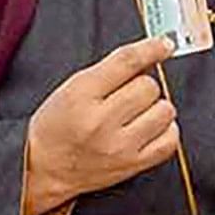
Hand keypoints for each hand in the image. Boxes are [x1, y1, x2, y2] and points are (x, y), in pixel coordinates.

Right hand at [22, 36, 180, 214]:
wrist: (43, 169)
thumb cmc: (56, 126)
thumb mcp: (71, 89)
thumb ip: (109, 71)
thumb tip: (150, 57)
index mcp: (80, 96)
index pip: (126, 62)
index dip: (151, 49)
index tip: (165, 44)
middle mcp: (101, 122)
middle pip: (149, 86)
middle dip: (142, 86)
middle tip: (126, 97)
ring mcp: (119, 146)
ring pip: (165, 111)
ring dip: (155, 108)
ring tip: (135, 115)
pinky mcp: (133, 165)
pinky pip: (170, 139)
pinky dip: (165, 131)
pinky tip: (148, 130)